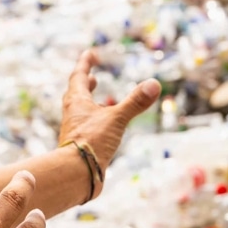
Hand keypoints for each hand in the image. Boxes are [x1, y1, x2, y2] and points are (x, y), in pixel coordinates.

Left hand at [57, 49, 161, 181]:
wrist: (75, 174)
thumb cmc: (91, 143)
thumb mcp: (117, 119)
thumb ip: (135, 102)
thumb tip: (154, 84)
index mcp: (77, 103)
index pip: (79, 77)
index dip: (84, 64)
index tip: (89, 53)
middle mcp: (73, 115)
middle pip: (76, 95)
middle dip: (85, 85)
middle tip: (91, 79)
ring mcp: (75, 132)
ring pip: (81, 113)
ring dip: (91, 105)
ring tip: (102, 103)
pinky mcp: (80, 147)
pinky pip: (88, 130)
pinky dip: (96, 124)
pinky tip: (106, 131)